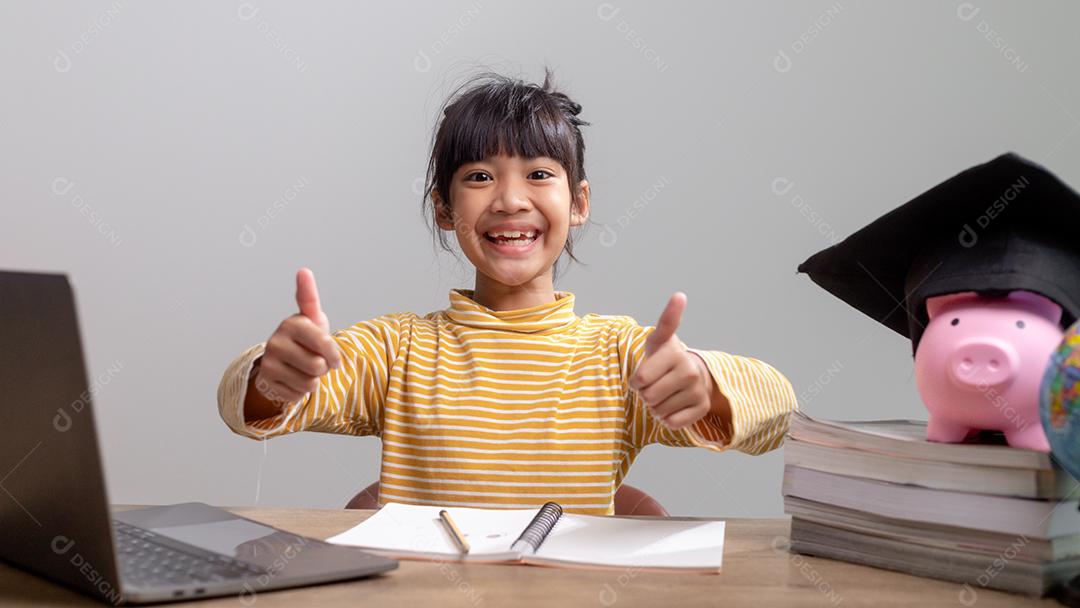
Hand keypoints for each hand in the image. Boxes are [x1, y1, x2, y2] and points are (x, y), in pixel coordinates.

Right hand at [253, 268, 342, 404]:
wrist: (286, 360)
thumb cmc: (306, 337)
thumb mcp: (313, 317)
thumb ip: (310, 297)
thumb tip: (303, 270)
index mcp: (292, 324)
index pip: (324, 343)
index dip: (333, 353)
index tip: (332, 354)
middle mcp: (276, 341)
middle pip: (318, 366)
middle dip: (323, 368)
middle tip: (315, 360)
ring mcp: (269, 362)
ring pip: (309, 383)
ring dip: (314, 381)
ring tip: (305, 369)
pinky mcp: (266, 382)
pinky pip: (297, 395)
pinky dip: (301, 391)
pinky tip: (294, 379)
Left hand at [628, 292, 715, 429]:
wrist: (694, 373)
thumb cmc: (667, 357)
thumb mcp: (660, 339)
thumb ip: (667, 319)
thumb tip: (680, 295)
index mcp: (675, 354)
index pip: (639, 380)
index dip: (636, 381)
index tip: (645, 374)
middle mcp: (689, 372)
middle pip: (648, 398)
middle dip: (645, 394)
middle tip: (656, 384)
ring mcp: (697, 391)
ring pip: (658, 412)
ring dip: (656, 407)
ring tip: (665, 393)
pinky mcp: (702, 409)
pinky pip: (672, 423)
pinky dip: (667, 418)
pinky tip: (673, 405)